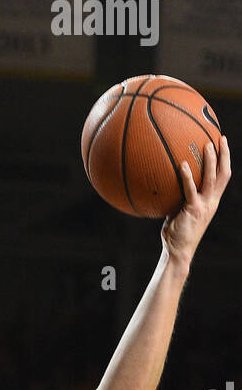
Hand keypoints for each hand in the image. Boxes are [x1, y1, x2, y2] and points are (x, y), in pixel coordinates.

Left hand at [161, 135, 230, 266]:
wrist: (178, 251)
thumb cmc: (176, 233)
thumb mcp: (179, 210)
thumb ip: (178, 196)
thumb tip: (165, 182)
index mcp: (211, 201)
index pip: (222, 177)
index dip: (224, 160)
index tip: (221, 143)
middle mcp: (211, 201)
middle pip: (223, 174)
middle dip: (224, 155)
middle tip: (219, 137)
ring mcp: (204, 205)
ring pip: (212, 179)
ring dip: (211, 161)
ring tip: (206, 145)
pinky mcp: (193, 210)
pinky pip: (191, 190)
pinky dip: (188, 177)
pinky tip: (182, 164)